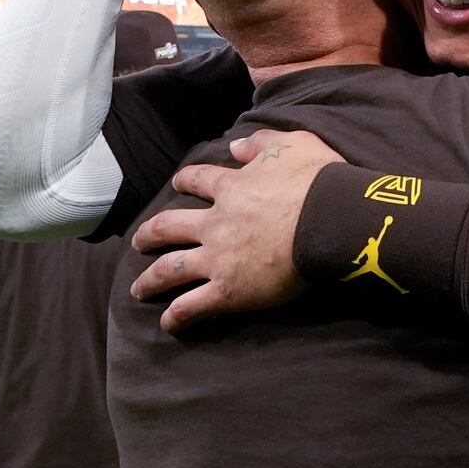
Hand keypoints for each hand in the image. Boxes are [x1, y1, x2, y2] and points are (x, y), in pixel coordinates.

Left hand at [130, 130, 344, 331]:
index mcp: (231, 188)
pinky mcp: (228, 290)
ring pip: (171, 269)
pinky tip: (167, 324)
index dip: (185, 181)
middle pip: (169, 226)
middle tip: (140, 241)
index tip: (177, 184)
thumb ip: (260, 143)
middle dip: (150, 234)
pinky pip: (192, 306)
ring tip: (139, 288)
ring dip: (151, 279)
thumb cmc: (317, 181)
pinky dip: (177, 316)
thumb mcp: (293, 144)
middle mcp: (215, 223)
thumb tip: (235, 145)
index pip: (198, 180)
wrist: (330, 220)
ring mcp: (217, 258)